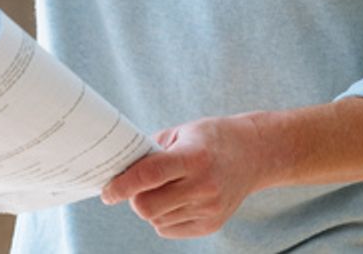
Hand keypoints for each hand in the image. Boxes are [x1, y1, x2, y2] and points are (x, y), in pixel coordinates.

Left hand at [101, 114, 265, 238]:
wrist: (254, 154)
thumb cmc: (211, 138)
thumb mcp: (181, 133)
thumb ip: (151, 152)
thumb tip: (120, 169)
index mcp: (193, 157)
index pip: (148, 177)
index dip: (122, 186)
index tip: (107, 192)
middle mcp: (203, 186)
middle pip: (147, 207)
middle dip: (134, 198)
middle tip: (138, 185)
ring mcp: (209, 209)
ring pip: (156, 220)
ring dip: (151, 206)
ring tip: (167, 186)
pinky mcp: (211, 225)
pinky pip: (168, 229)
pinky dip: (164, 216)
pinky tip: (177, 199)